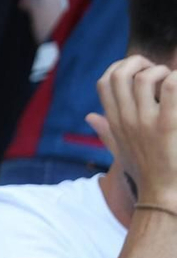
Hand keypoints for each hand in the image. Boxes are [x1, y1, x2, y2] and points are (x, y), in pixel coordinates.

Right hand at [89, 56, 176, 204]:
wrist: (163, 195)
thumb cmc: (145, 173)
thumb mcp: (119, 151)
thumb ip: (106, 132)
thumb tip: (90, 117)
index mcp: (115, 122)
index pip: (104, 82)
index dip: (120, 67)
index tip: (139, 72)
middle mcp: (126, 119)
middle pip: (119, 73)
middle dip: (139, 62)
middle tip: (158, 71)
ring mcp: (144, 122)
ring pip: (145, 77)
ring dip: (162, 71)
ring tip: (173, 81)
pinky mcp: (168, 125)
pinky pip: (171, 88)